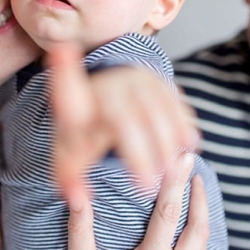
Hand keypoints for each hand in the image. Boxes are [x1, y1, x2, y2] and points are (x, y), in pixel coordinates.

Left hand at [48, 43, 198, 199]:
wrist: (108, 100)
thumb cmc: (84, 133)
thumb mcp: (69, 155)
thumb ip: (67, 179)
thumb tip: (76, 200)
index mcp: (78, 101)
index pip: (68, 88)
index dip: (64, 69)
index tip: (61, 50)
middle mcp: (107, 85)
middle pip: (124, 115)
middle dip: (138, 154)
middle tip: (145, 188)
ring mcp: (135, 80)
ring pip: (155, 107)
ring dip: (166, 142)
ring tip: (169, 172)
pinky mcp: (158, 81)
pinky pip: (174, 100)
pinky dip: (182, 123)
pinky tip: (188, 146)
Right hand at [65, 152, 209, 249]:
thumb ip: (81, 232)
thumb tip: (76, 196)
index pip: (169, 213)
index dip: (177, 182)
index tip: (183, 158)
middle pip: (198, 226)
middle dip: (198, 193)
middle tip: (192, 167)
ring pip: (205, 242)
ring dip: (203, 213)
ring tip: (195, 189)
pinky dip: (202, 235)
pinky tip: (194, 223)